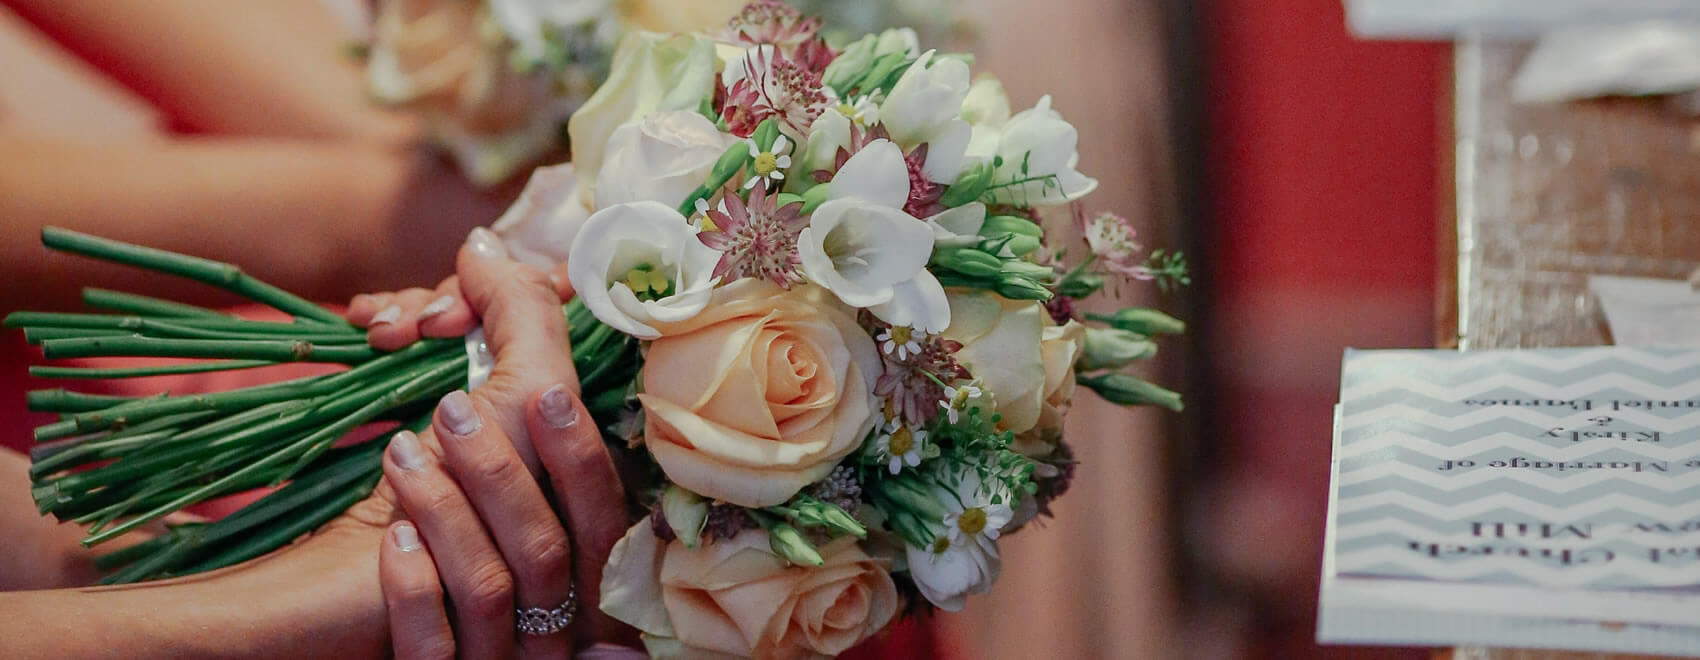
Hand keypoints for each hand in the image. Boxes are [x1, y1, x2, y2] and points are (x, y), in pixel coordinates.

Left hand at [356, 229, 635, 655]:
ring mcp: (492, 656)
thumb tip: (484, 245)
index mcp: (569, 557)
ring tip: (399, 455)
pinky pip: (437, 647)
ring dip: (452, 511)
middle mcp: (545, 614)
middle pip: (559, 549)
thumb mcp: (455, 430)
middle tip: (451, 407)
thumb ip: (499, 347)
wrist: (295, 621)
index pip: (603, 510)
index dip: (579, 450)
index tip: (547, 390)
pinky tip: (389, 543)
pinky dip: (415, 588)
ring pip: (500, 591)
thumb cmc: (397, 508)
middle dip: (511, 470)